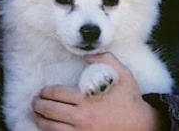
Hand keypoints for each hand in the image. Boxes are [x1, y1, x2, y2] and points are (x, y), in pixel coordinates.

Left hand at [32, 52, 162, 130]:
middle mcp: (82, 117)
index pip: (57, 94)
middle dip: (38, 105)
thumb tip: (87, 56)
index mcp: (87, 99)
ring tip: (37, 116)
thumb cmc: (131, 100)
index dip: (46, 92)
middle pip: (50, 111)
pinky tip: (48, 128)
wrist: (143, 126)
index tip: (43, 92)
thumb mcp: (123, 75)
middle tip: (35, 102)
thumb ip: (106, 60)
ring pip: (52, 127)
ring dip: (40, 120)